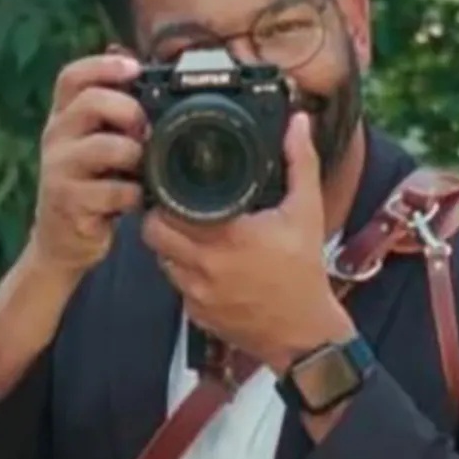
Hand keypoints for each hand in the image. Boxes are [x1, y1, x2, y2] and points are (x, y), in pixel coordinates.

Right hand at [28, 49, 146, 280]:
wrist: (62, 240)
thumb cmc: (90, 184)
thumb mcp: (95, 143)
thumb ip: (110, 108)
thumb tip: (130, 56)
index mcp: (63, 117)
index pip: (72, 76)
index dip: (103, 66)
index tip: (135, 68)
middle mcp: (55, 137)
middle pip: (92, 102)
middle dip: (130, 111)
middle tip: (146, 131)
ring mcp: (59, 170)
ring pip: (107, 147)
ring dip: (136, 156)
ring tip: (142, 170)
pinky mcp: (69, 203)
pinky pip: (115, 191)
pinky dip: (134, 195)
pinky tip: (134, 200)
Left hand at [141, 111, 355, 373]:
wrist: (304, 334)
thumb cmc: (304, 274)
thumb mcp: (306, 212)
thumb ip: (300, 163)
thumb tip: (298, 124)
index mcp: (225, 237)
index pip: (167, 210)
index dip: (164, 194)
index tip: (173, 183)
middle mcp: (203, 267)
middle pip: (152, 233)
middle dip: (160, 217)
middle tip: (177, 206)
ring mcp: (196, 294)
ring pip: (161, 260)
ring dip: (170, 245)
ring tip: (192, 232)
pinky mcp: (195, 315)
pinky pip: (176, 286)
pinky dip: (184, 272)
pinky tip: (206, 263)